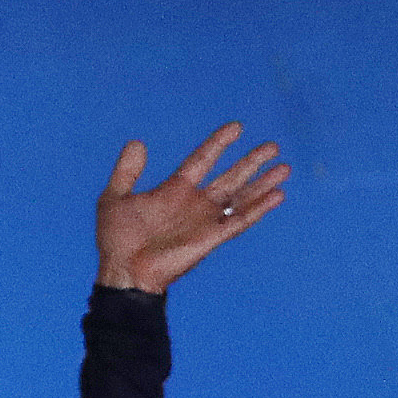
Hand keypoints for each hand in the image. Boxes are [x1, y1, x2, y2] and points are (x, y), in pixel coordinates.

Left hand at [97, 124, 285, 295]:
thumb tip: (137, 142)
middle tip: (272, 146)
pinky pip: (240, 220)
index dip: (218, 143)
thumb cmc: (116, 240)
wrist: (123, 271)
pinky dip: (258, 208)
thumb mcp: (114, 198)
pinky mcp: (211, 238)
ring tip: (283, 168)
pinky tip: (277, 195)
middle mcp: (194, 203)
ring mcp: (204, 221)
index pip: (202, 159)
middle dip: (251, 162)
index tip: (236, 127)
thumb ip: (126, 171)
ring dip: (262, 183)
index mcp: (174, 190)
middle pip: (230, 176)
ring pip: (241, 197)